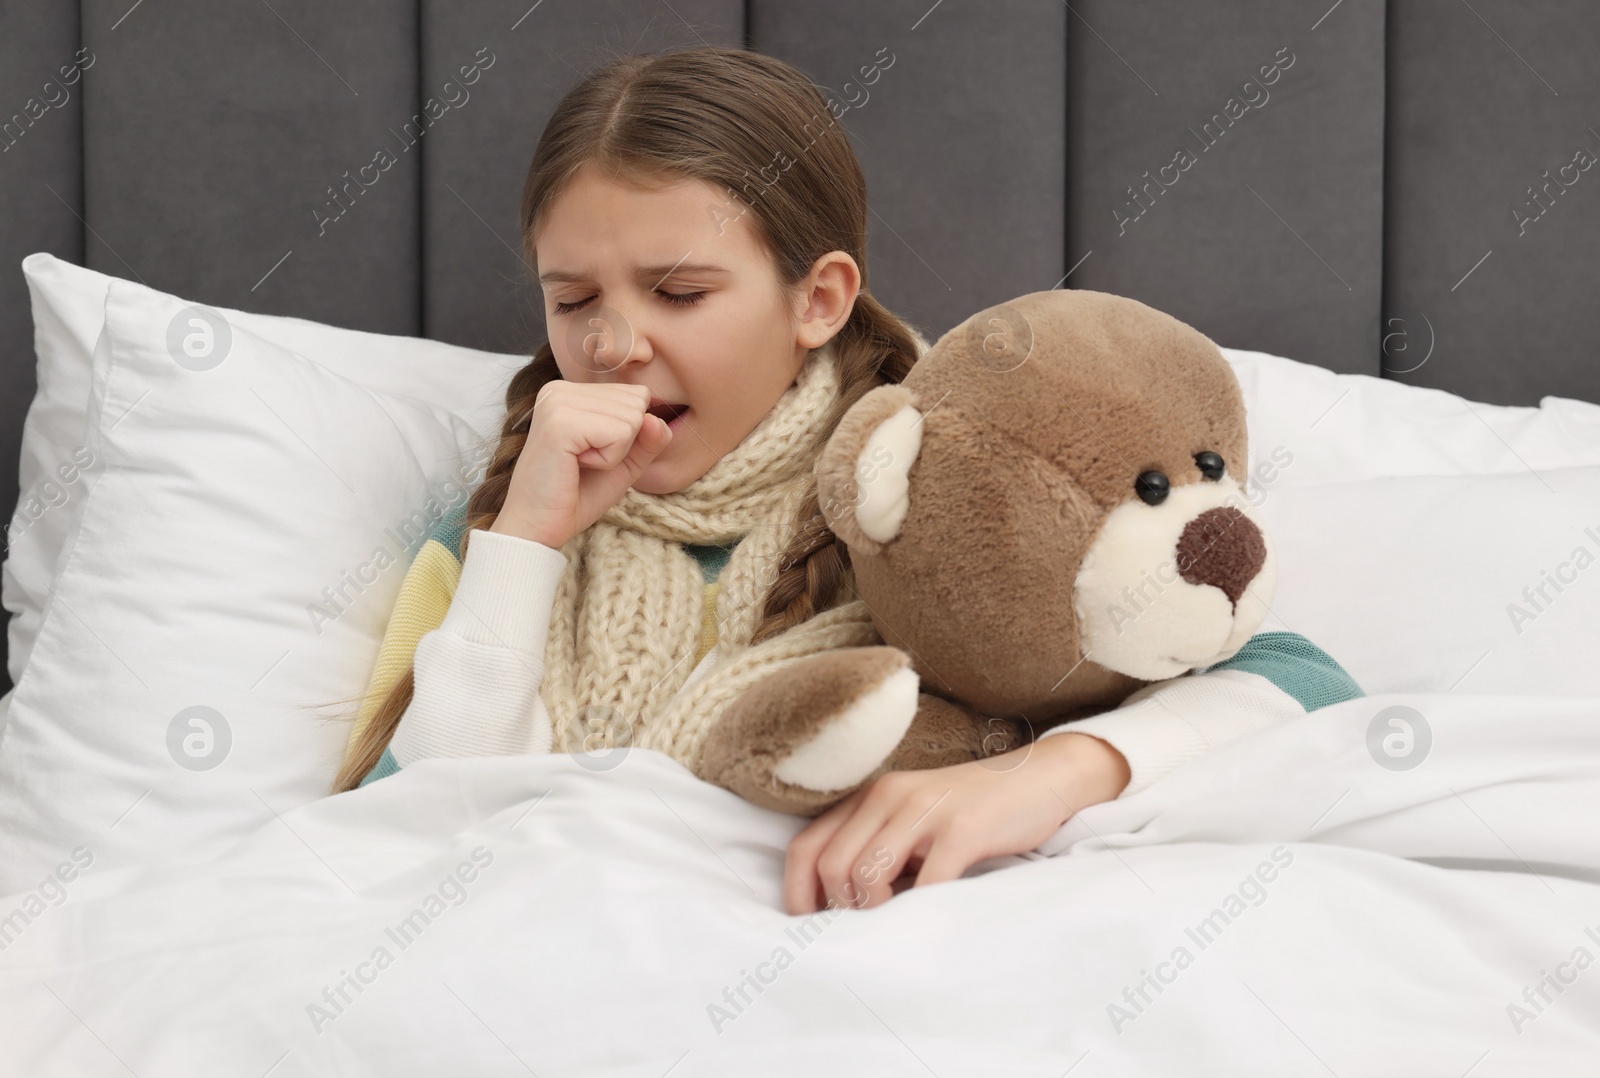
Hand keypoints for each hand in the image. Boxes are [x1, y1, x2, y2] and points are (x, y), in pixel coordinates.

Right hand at [490, 381, 672, 547]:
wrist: (538, 527)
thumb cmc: (575, 496)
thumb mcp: (624, 463)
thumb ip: (648, 439)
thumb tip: (657, 419)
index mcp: (571, 391)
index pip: (636, 395)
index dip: (627, 435)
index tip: (591, 454)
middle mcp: (560, 388)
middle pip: (636, 403)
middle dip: (622, 443)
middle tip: (584, 463)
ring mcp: (558, 402)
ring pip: (631, 418)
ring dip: (614, 453)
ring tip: (579, 464)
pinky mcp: (560, 422)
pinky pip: (619, 433)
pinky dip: (608, 459)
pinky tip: (577, 466)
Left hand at [782, 732, 1130, 913]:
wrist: (1038, 778)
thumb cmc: (971, 812)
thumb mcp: (912, 822)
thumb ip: (877, 851)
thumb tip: (841, 909)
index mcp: (869, 796)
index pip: (805, 846)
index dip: (798, 894)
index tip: (813, 926)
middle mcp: (888, 795)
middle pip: (830, 865)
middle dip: (841, 908)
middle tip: (867, 923)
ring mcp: (925, 809)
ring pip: (866, 873)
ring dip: (876, 910)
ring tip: (900, 914)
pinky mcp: (962, 827)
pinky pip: (926, 882)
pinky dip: (922, 911)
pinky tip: (932, 914)